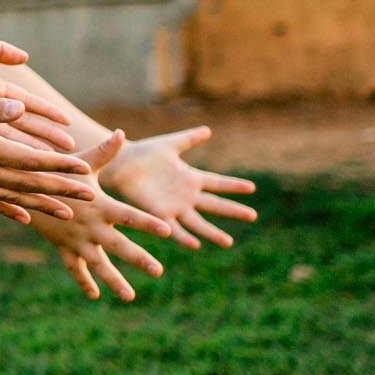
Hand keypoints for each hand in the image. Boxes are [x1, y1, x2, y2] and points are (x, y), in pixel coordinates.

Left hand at [0, 28, 75, 151]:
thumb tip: (25, 57)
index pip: (26, 103)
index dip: (46, 113)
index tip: (67, 124)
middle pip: (21, 123)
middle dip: (45, 136)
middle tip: (70, 152)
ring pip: (5, 132)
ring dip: (27, 146)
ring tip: (48, 161)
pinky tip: (13, 160)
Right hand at [0, 93, 98, 223]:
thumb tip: (20, 107)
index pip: (31, 159)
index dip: (59, 164)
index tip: (85, 169)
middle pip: (28, 182)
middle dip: (61, 189)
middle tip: (90, 196)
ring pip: (12, 196)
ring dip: (41, 204)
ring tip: (67, 212)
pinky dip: (8, 209)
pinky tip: (22, 217)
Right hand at [27, 132, 168, 300]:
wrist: (23, 190)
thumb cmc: (58, 173)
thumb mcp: (80, 163)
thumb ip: (104, 152)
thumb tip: (121, 133)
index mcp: (100, 206)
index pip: (129, 216)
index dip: (148, 222)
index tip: (168, 231)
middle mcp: (91, 226)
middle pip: (119, 245)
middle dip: (138, 259)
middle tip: (158, 271)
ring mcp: (77, 240)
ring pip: (99, 264)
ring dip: (114, 280)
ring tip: (130, 296)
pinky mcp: (64, 248)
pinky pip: (75, 268)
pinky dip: (84, 281)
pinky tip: (95, 295)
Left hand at [100, 126, 258, 248]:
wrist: (120, 163)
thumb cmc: (143, 154)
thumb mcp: (172, 144)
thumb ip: (190, 139)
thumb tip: (208, 130)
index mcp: (190, 178)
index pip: (218, 183)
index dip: (234, 185)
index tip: (252, 187)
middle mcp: (186, 195)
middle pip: (215, 205)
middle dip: (233, 211)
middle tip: (253, 216)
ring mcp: (174, 206)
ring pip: (198, 223)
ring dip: (212, 233)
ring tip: (228, 242)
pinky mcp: (159, 214)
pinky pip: (175, 228)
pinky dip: (184, 237)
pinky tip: (196, 245)